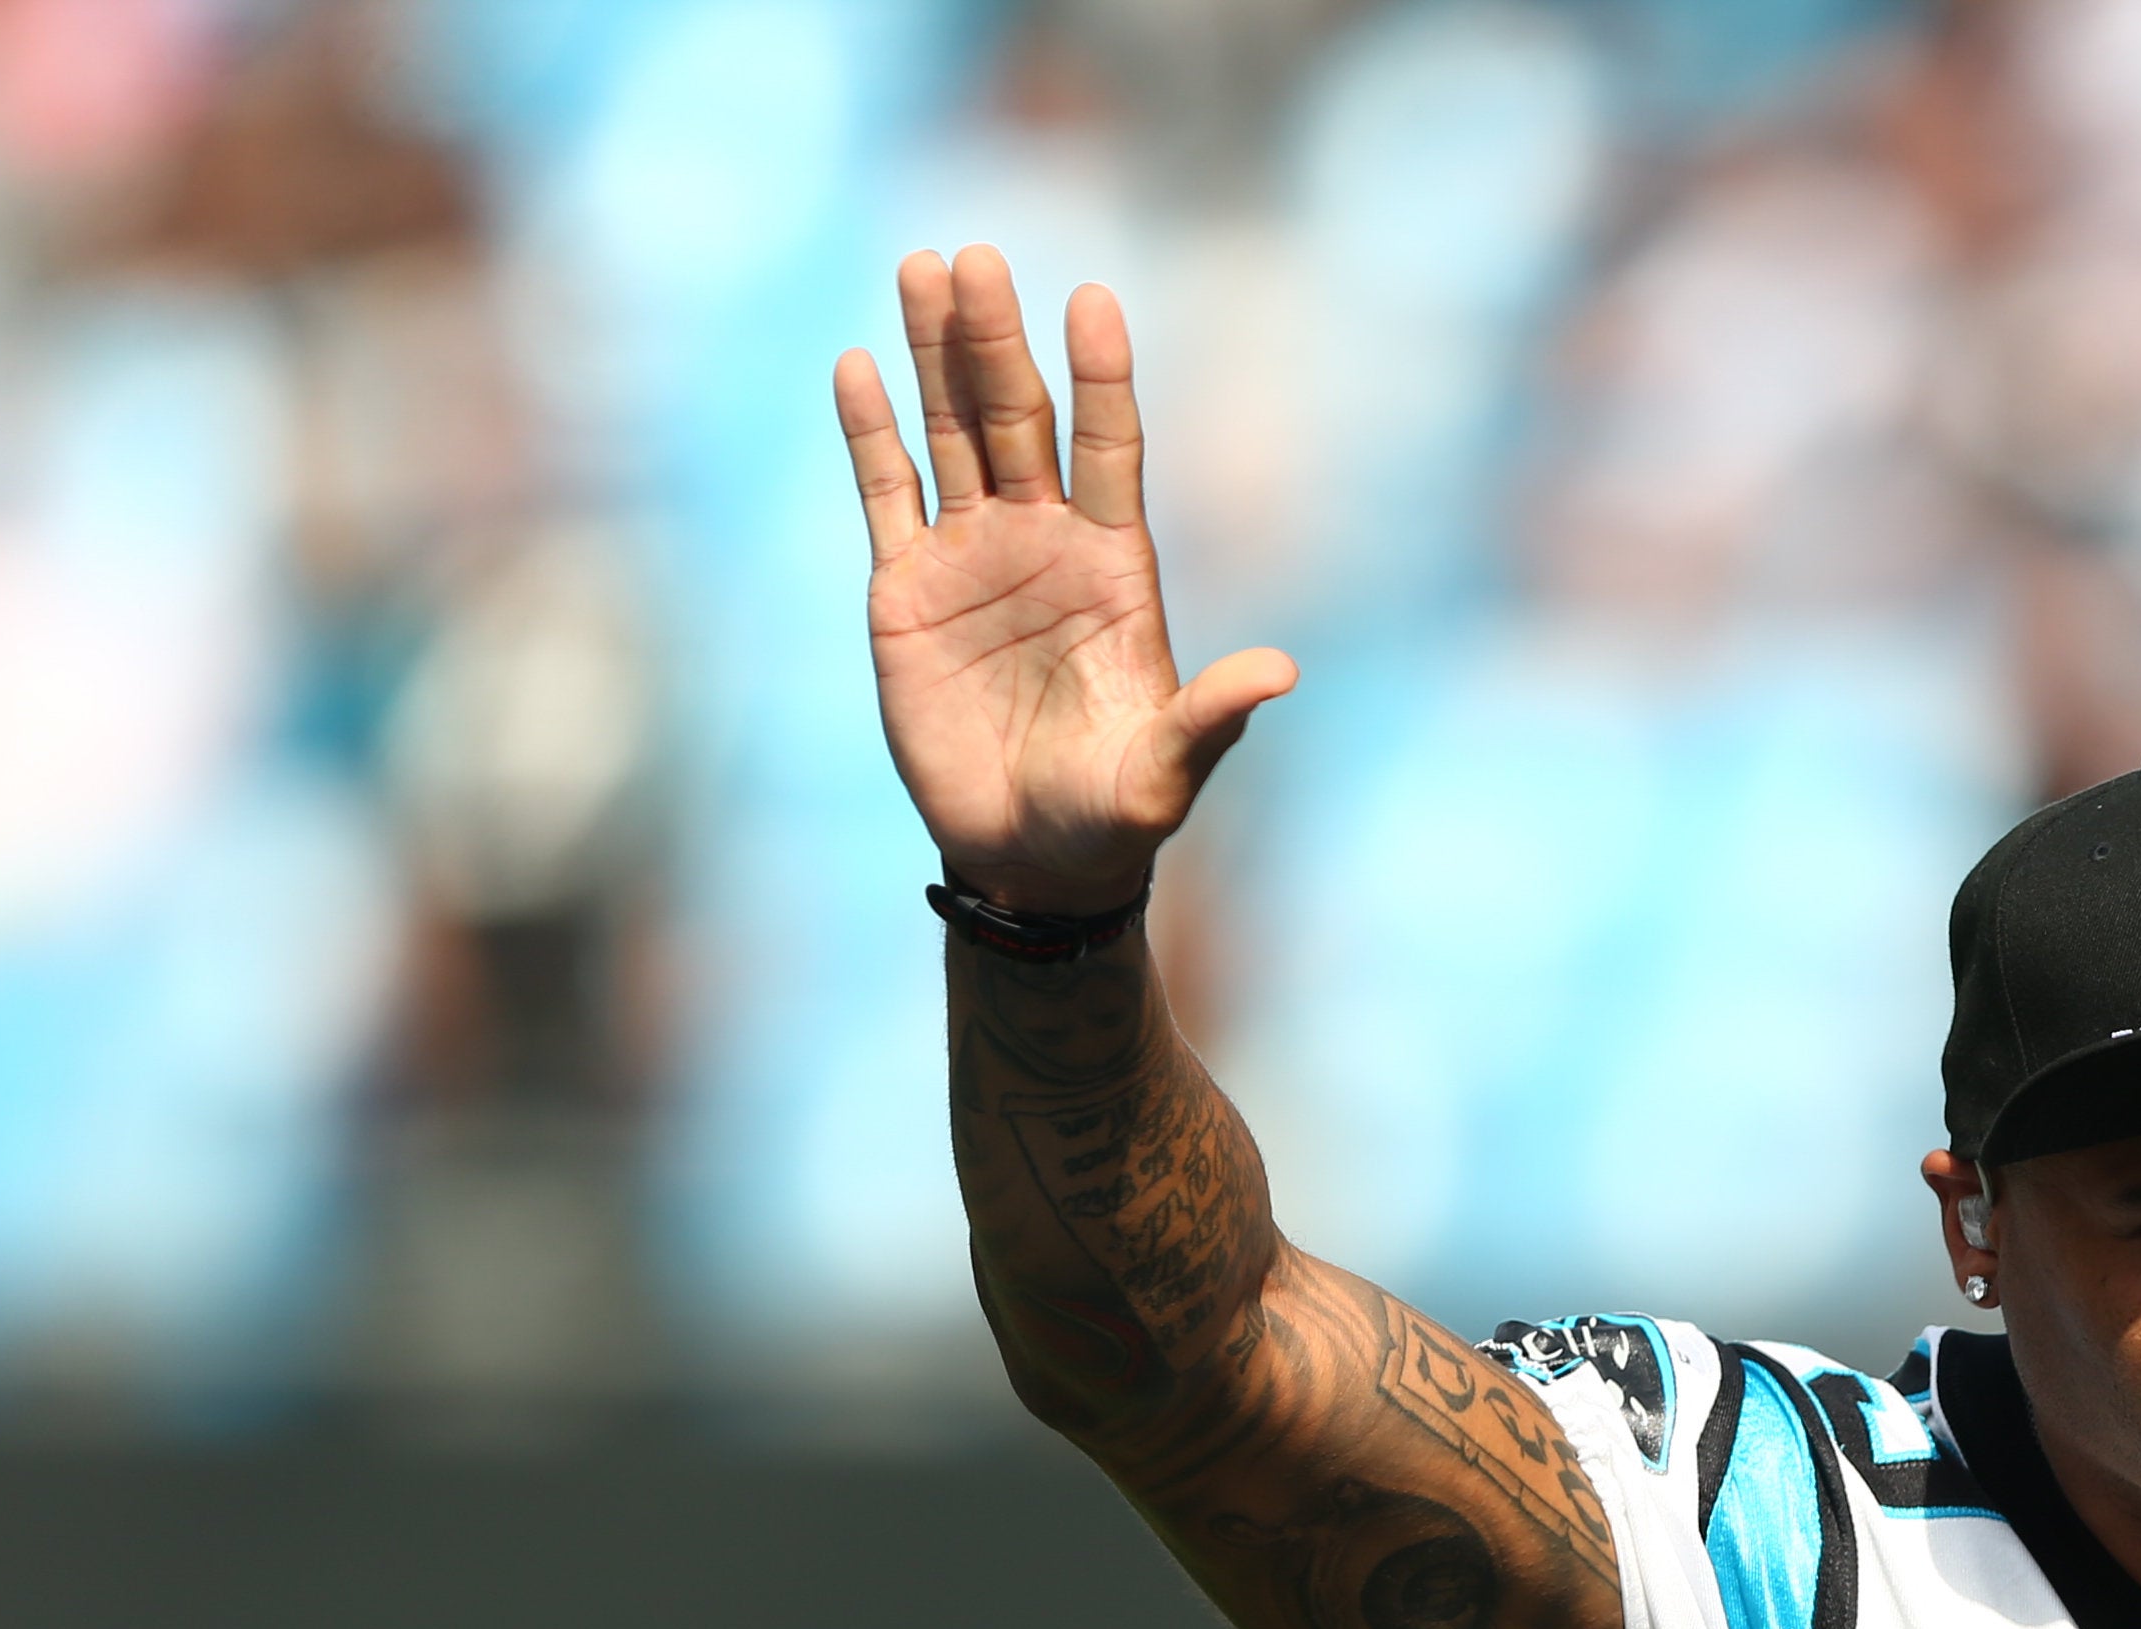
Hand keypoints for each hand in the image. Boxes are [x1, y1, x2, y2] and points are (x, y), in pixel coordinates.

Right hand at [835, 245, 1293, 918]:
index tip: (1094, 300)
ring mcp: (973, 557)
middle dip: (997, 341)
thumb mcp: (1167, 770)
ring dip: (936, 354)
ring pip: (952, 434)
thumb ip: (1213, 715)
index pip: (1108, 449)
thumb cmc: (1112, 816)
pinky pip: (887, 494)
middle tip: (979, 257)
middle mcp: (1044, 542)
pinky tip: (859, 365)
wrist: (1029, 857)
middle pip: (1020, 419)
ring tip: (924, 265)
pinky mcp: (907, 589)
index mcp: (1113, 567)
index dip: (1101, 379)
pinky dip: (870, 433)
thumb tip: (1282, 673)